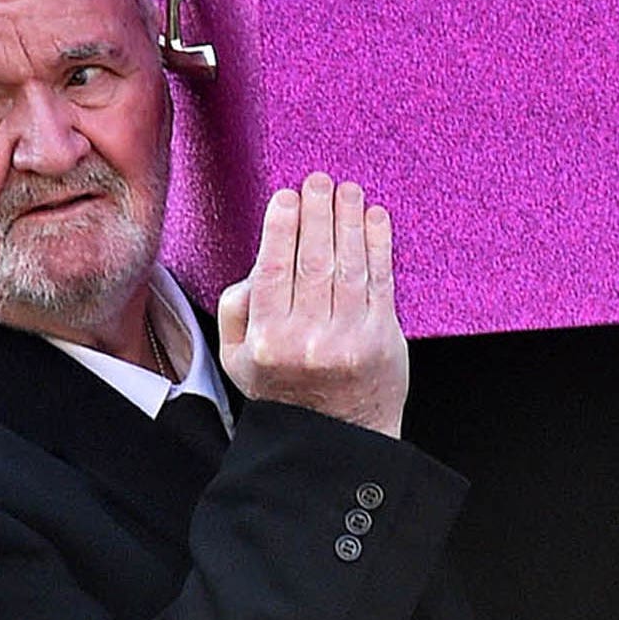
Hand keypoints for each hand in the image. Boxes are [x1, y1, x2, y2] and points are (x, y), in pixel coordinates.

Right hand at [216, 174, 408, 438]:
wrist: (336, 438)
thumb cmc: (284, 389)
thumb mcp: (238, 360)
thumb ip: (235, 311)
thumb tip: (255, 266)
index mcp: (268, 341)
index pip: (274, 270)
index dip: (282, 228)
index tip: (287, 196)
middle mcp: (308, 339)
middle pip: (314, 260)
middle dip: (318, 212)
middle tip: (319, 181)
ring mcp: (349, 338)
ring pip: (349, 265)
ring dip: (349, 220)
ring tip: (348, 190)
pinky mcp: (383, 338)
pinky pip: (380, 280)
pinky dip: (379, 244)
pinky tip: (376, 218)